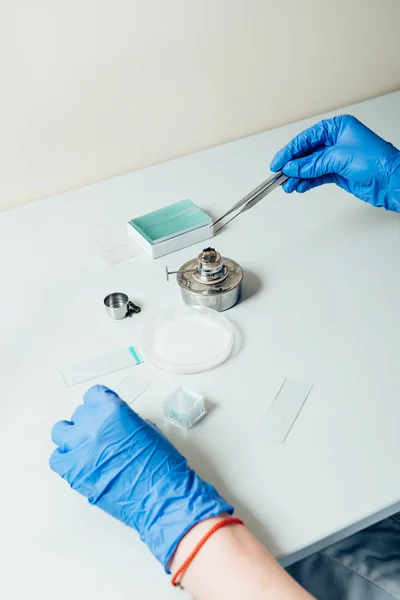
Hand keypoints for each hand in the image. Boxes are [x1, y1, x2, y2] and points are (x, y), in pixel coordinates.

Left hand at [50, 385, 232, 569]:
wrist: (160, 495)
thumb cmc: (161, 465)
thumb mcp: (146, 430)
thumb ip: (124, 421)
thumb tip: (113, 424)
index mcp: (112, 410)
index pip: (93, 395)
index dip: (99, 403)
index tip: (102, 410)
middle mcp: (92, 425)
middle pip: (80, 414)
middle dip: (89, 422)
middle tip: (99, 434)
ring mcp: (80, 448)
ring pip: (60, 432)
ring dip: (72, 437)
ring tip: (84, 447)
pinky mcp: (73, 472)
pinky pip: (57, 459)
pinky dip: (65, 459)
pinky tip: (78, 463)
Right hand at [270, 115, 399, 210]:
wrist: (391, 181)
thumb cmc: (377, 161)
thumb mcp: (339, 158)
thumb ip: (313, 164)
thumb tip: (292, 167)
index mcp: (338, 127)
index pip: (307, 137)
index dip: (290, 150)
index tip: (278, 161)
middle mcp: (336, 140)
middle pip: (307, 152)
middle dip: (293, 164)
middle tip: (279, 174)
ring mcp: (337, 157)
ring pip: (310, 166)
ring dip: (298, 175)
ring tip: (288, 185)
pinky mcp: (338, 172)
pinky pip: (316, 176)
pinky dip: (307, 181)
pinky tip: (299, 186)